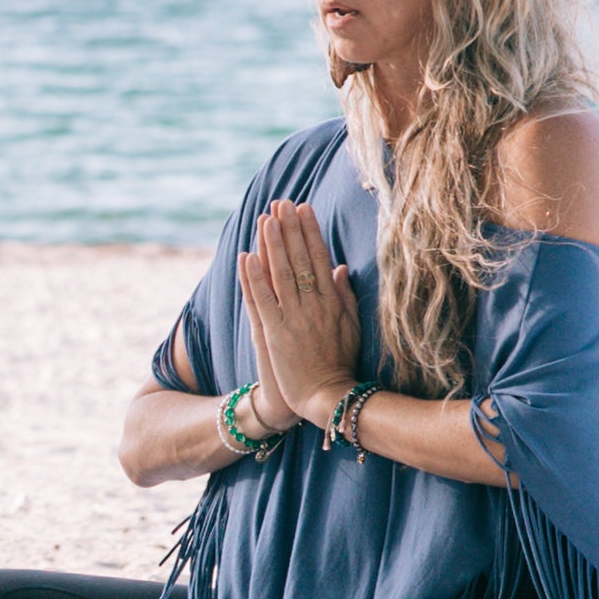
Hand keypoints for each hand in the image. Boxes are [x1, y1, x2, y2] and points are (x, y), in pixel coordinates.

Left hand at [236, 202, 355, 415]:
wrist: (328, 396)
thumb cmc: (340, 363)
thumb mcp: (351, 326)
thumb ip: (346, 295)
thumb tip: (341, 267)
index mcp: (333, 301)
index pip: (320, 257)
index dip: (310, 231)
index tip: (303, 208)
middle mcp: (314, 305)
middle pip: (301, 259)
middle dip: (290, 229)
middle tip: (282, 202)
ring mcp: (294, 319)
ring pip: (282, 274)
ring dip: (273, 244)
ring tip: (266, 218)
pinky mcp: (276, 334)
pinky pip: (263, 300)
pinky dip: (254, 278)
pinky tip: (247, 256)